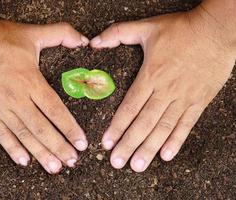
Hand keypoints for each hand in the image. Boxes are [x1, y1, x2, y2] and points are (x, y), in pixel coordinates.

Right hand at [0, 17, 88, 173]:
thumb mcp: (32, 33)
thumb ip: (61, 34)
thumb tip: (83, 40)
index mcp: (31, 81)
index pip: (55, 110)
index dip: (69, 128)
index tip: (81, 143)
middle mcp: (17, 98)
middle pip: (42, 128)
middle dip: (59, 147)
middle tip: (72, 161)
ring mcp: (0, 107)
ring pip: (24, 135)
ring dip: (40, 153)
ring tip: (54, 167)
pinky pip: (1, 134)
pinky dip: (12, 149)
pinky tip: (24, 161)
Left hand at [91, 9, 234, 171]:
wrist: (217, 30)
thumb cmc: (181, 29)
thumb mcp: (147, 27)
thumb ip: (118, 33)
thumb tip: (94, 42)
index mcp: (151, 75)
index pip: (130, 107)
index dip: (117, 126)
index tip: (107, 142)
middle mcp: (165, 91)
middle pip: (144, 123)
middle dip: (129, 144)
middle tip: (117, 162)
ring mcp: (184, 98)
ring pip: (163, 128)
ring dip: (149, 148)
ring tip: (137, 165)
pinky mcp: (199, 101)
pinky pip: (186, 124)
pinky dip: (176, 140)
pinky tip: (166, 155)